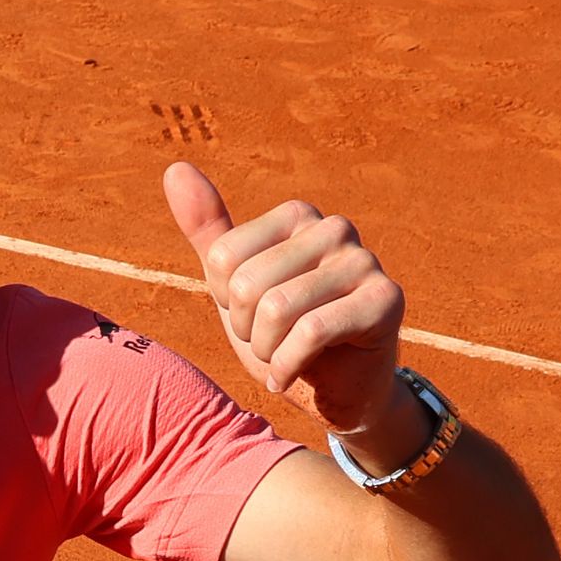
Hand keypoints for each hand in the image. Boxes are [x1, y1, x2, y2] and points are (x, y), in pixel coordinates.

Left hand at [163, 162, 413, 458]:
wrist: (334, 391)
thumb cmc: (283, 334)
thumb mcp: (235, 286)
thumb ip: (208, 232)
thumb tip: (175, 169)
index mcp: (297, 216)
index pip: (222, 257)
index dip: (226, 302)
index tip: (252, 316)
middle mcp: (335, 229)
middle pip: (248, 284)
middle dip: (248, 330)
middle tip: (271, 342)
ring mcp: (364, 261)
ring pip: (277, 309)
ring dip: (267, 352)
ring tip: (283, 357)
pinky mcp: (385, 301)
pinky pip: (310, 333)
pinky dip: (286, 367)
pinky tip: (290, 375)